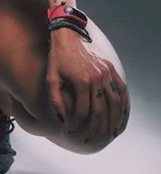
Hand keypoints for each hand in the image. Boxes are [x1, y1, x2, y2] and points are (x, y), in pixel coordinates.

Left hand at [46, 28, 129, 147]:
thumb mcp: (50, 77)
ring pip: (114, 103)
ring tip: (108, 133)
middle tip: (90, 138)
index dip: (78, 123)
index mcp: (81, 80)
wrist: (68, 35)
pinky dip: (123, 105)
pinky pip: (121, 90)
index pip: (83, 111)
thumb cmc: (57, 57)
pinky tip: (119, 116)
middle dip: (95, 127)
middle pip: (100, 110)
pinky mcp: (110, 68)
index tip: (72, 131)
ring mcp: (105, 72)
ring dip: (112, 120)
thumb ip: (55, 99)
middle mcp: (96, 77)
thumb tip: (62, 120)